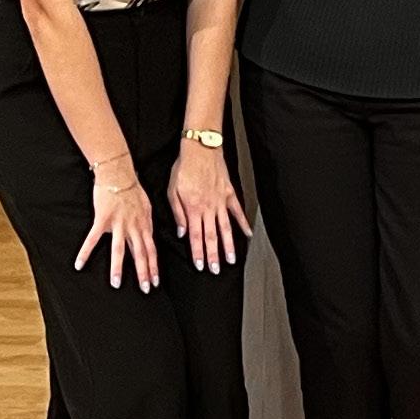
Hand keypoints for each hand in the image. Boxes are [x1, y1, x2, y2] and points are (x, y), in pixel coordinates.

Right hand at [75, 170, 158, 291]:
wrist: (119, 174)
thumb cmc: (133, 190)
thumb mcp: (147, 208)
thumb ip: (147, 224)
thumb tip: (149, 236)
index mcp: (145, 226)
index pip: (152, 250)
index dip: (154, 267)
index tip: (156, 281)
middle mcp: (134, 227)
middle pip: (141, 254)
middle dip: (144, 273)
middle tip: (146, 289)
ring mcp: (118, 224)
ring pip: (119, 250)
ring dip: (118, 268)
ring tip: (117, 284)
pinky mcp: (102, 220)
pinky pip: (93, 239)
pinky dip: (85, 252)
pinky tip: (79, 264)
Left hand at [166, 141, 248, 273]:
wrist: (201, 149)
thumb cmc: (184, 168)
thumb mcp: (172, 191)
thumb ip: (178, 213)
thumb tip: (181, 231)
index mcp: (193, 208)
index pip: (195, 236)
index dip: (198, 252)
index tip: (201, 265)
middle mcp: (209, 208)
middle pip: (212, 236)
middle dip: (214, 255)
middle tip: (216, 269)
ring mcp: (221, 202)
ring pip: (226, 228)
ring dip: (229, 245)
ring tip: (231, 259)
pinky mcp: (230, 194)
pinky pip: (237, 211)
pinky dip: (243, 223)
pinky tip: (247, 234)